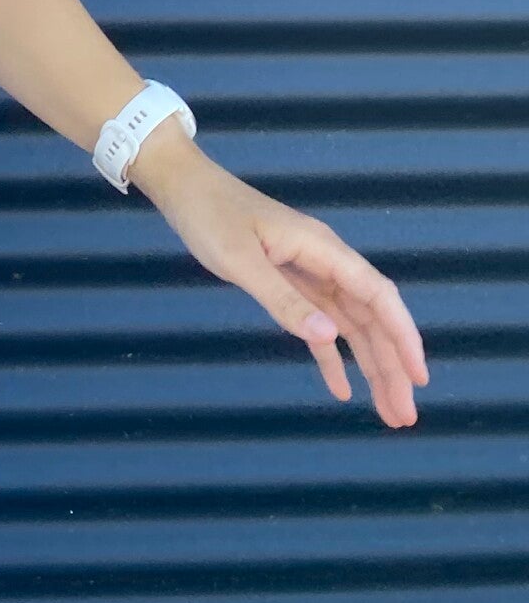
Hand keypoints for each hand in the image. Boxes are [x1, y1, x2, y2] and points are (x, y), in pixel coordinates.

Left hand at [128, 125, 428, 427]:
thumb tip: (331, 338)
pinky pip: (320, 323)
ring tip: (387, 412)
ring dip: (371, 366)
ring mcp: (308, 271)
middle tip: (404, 416)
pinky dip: (332, 356)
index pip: (378, 296)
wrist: (184, 186)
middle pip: (371, 317)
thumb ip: (284, 300)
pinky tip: (340, 388)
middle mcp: (324, 260)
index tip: (418, 378)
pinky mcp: (289, 280)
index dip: (403, 337)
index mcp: (321, 248)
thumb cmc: (209, 215)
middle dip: (392, 365)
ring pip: (351, 325)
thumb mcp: (241, 260)